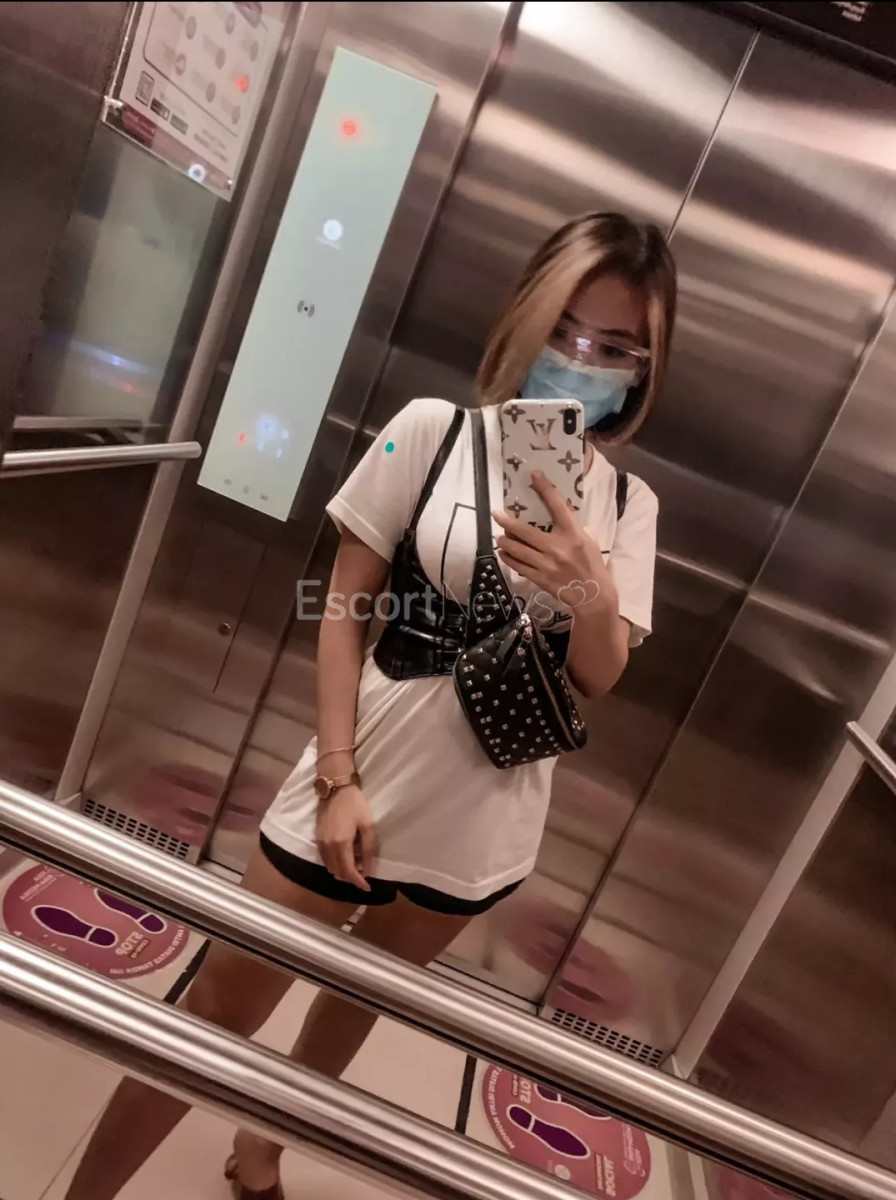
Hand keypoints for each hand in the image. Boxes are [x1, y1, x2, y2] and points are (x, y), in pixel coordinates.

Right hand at [316, 785, 374, 890]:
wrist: (335, 788)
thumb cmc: (355, 805)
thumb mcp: (367, 825)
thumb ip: (367, 849)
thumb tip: (367, 869)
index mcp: (341, 844)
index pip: (349, 872)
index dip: (358, 882)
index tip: (367, 887)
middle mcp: (328, 847)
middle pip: (338, 873)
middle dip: (351, 878)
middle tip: (364, 872)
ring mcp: (321, 844)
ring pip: (330, 868)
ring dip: (342, 872)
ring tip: (356, 864)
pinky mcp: (317, 839)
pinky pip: (325, 860)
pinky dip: (335, 864)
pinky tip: (345, 857)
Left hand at [493, 471, 612, 609]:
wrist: (593, 596)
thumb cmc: (593, 565)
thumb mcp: (590, 541)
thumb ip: (576, 527)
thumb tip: (563, 513)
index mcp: (573, 534)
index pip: (558, 506)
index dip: (545, 489)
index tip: (534, 475)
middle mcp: (558, 547)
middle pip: (525, 531)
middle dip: (507, 521)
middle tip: (496, 514)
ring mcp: (546, 564)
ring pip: (517, 549)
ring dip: (504, 541)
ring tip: (499, 536)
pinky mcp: (539, 578)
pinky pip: (518, 566)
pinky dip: (508, 558)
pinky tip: (503, 552)